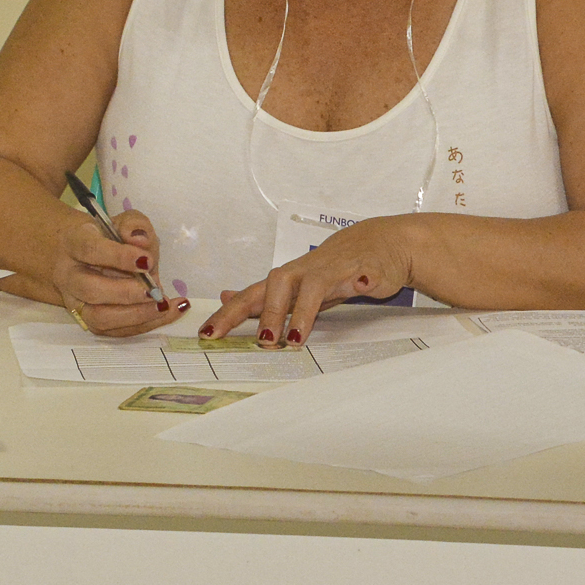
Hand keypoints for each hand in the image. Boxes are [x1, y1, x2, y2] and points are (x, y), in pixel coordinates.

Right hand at [43, 206, 182, 336]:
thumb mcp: (124, 223)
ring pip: (99, 317)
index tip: (146, 260)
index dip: (118, 256)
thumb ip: (135, 225)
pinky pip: (114, 331)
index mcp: (74, 243)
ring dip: (135, 315)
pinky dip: (144, 324)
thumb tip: (140, 240)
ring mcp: (77, 302)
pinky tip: (168, 312)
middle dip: (125, 293)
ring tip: (163, 305)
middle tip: (154, 290)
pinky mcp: (90, 320)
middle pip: (90, 290)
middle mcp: (69, 275)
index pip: (90, 249)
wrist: (87, 257)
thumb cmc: (109, 239)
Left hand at [196, 217, 422, 347]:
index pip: (251, 296)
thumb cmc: (330, 268)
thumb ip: (260, 295)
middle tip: (264, 341)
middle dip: (268, 311)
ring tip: (299, 336)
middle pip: (279, 283)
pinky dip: (364, 279)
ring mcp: (336, 269)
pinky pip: (365, 273)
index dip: (229, 314)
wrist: (376, 243)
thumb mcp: (293, 283)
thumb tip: (224, 298)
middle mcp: (306, 272)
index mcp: (287, 279)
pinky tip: (365, 285)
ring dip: (305, 309)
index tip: (209, 335)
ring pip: (316, 283)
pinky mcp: (367, 269)